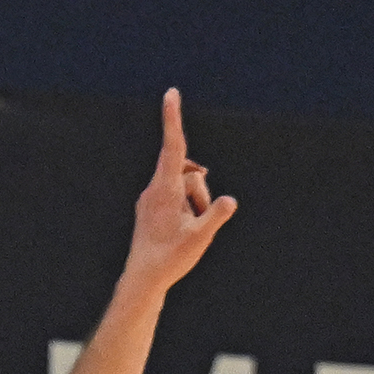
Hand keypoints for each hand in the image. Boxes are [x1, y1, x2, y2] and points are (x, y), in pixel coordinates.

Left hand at [119, 90, 236, 297]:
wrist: (143, 279)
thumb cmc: (170, 259)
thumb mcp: (200, 238)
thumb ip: (216, 215)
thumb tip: (230, 200)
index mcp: (163, 189)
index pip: (173, 147)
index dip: (173, 118)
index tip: (171, 93)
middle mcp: (153, 189)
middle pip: (189, 173)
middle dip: (201, 192)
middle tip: (197, 222)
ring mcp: (150, 198)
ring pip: (185, 187)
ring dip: (194, 204)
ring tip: (187, 230)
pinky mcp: (151, 206)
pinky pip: (176, 197)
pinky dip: (186, 209)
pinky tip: (180, 232)